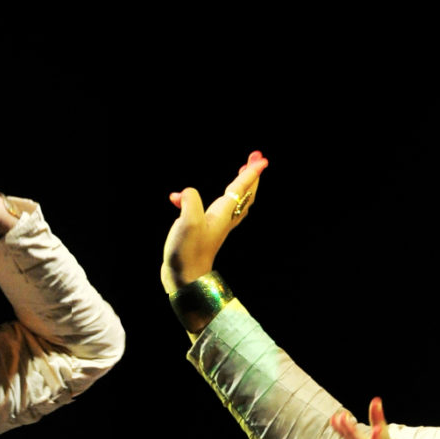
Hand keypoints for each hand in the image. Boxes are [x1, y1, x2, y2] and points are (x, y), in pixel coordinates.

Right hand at [162, 152, 266, 297]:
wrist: (185, 280)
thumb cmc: (188, 252)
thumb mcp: (188, 221)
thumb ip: (189, 200)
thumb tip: (184, 194)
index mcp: (222, 213)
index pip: (240, 188)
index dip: (251, 172)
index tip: (262, 158)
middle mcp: (222, 219)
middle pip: (244, 194)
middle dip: (250, 175)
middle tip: (256, 158)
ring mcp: (214, 227)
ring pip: (233, 202)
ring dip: (239, 185)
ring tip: (240, 171)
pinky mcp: (202, 233)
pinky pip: (210, 209)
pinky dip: (199, 199)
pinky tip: (177, 199)